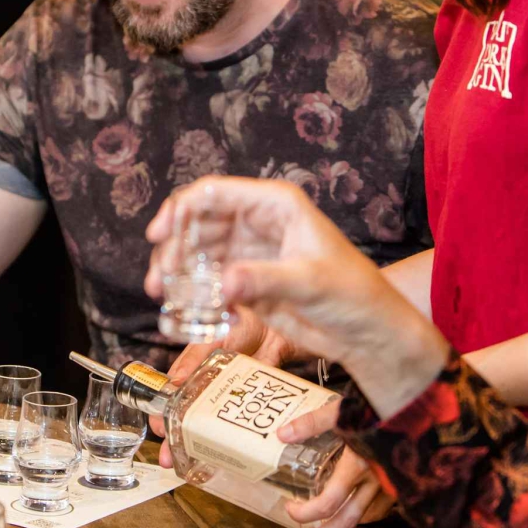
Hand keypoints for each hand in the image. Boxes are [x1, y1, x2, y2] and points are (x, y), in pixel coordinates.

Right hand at [148, 177, 448, 417]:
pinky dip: (194, 294)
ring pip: (198, 253)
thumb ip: (264, 280)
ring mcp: (250, 253)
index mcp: (276, 205)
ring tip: (162, 294)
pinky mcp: (248, 283)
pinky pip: (209, 282)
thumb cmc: (353, 295)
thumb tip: (224, 282)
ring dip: (177, 272)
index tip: (160, 235)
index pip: (216, 194)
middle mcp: (258, 223)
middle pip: (198, 223)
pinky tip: (188, 311)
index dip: (181, 209)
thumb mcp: (309, 282)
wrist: (368, 334)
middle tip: (160, 278)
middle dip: (174, 246)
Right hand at [151, 306, 303, 467]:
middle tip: (168, 455)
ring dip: (197, 441)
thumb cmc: (242, 321)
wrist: (279, 324)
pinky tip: (223, 454)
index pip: (171, 392)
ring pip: (209, 421)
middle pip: (186, 412)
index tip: (156, 428)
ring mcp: (228, 394)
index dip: (161, 412)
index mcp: (193, 365)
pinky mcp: (250, 400)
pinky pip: (238, 422)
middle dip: (175, 435)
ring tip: (187, 460)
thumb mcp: (214, 338)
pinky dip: (230, 438)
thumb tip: (174, 382)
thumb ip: (195, 357)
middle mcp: (207, 383)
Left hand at [277, 402, 394, 527]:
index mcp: (358, 464)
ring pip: (367, 516)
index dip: (305, 512)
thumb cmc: (377, 402)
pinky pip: (382, 506)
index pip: (328, 503)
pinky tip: (354, 507)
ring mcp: (393, 484)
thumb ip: (311, 423)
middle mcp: (377, 480)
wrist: (416, 400)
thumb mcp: (341, 409)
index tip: (290, 507)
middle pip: (348, 521)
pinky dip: (365, 512)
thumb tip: (282, 434)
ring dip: (345, 525)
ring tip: (325, 526)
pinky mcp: (402, 481)